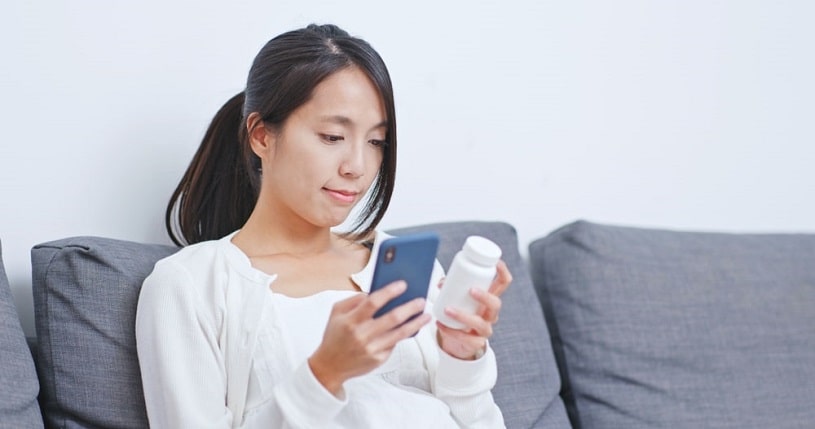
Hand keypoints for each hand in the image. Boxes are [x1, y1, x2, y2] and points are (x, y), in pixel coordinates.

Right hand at [308, 281, 431, 394]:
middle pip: (392, 318)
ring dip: (416, 323)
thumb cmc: (334, 336)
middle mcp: (362, 335)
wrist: (329, 366)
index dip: (390, 292)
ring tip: (426, 315)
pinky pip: (394, 344)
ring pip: (400, 334)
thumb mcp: (336, 313)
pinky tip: (413, 328)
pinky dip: (403, 335)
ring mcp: (372, 349)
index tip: (403, 285)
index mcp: (351, 320)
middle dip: (410, 308)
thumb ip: (354, 300)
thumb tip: (375, 292)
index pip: (373, 302)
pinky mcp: (378, 359)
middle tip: (421, 300)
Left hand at [436, 260, 511, 359]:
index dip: (503, 272)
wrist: (460, 339)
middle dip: (485, 296)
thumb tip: (442, 283)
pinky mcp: (476, 342)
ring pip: (480, 323)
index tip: (496, 263)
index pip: (503, 284)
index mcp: (489, 298)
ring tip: (448, 309)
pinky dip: (451, 331)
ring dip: (463, 315)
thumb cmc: (463, 312)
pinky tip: (441, 324)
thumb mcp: (461, 297)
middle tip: (471, 290)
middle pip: (496, 304)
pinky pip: (466, 338)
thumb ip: (451, 286)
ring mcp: (485, 329)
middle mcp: (491, 313)